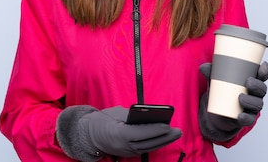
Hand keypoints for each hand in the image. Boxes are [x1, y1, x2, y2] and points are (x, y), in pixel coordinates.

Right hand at [57, 105, 181, 160]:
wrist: (89, 134)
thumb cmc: (103, 120)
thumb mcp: (116, 113)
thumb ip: (132, 115)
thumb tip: (149, 115)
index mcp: (118, 134)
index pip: (140, 133)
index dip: (154, 130)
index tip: (167, 125)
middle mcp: (123, 146)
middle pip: (147, 143)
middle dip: (164, 137)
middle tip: (178, 131)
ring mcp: (126, 152)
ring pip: (148, 148)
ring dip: (163, 141)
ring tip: (175, 134)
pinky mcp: (129, 154)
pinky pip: (145, 149)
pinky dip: (155, 144)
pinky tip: (165, 138)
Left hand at [199, 61, 267, 131]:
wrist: (216, 112)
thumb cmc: (221, 91)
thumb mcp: (216, 80)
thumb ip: (211, 72)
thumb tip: (203, 67)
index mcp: (251, 82)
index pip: (262, 76)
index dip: (265, 71)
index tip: (263, 65)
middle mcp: (254, 94)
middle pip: (262, 90)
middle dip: (257, 85)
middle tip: (248, 82)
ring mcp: (251, 107)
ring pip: (257, 104)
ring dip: (251, 101)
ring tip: (240, 97)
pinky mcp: (245, 118)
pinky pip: (249, 119)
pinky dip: (245, 118)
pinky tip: (240, 116)